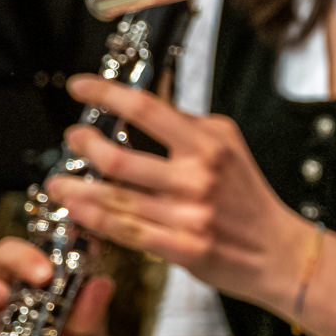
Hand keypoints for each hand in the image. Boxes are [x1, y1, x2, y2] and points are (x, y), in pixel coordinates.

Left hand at [43, 75, 315, 314]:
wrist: (277, 249)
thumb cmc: (248, 198)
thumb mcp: (229, 146)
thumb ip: (188, 126)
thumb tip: (144, 102)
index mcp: (209, 144)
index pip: (146, 109)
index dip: (105, 94)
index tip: (80, 87)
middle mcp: (198, 176)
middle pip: (120, 157)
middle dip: (85, 145)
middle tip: (72, 138)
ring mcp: (190, 214)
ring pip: (115, 198)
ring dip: (77, 188)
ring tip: (58, 180)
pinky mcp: (183, 247)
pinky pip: (126, 231)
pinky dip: (94, 219)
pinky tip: (76, 210)